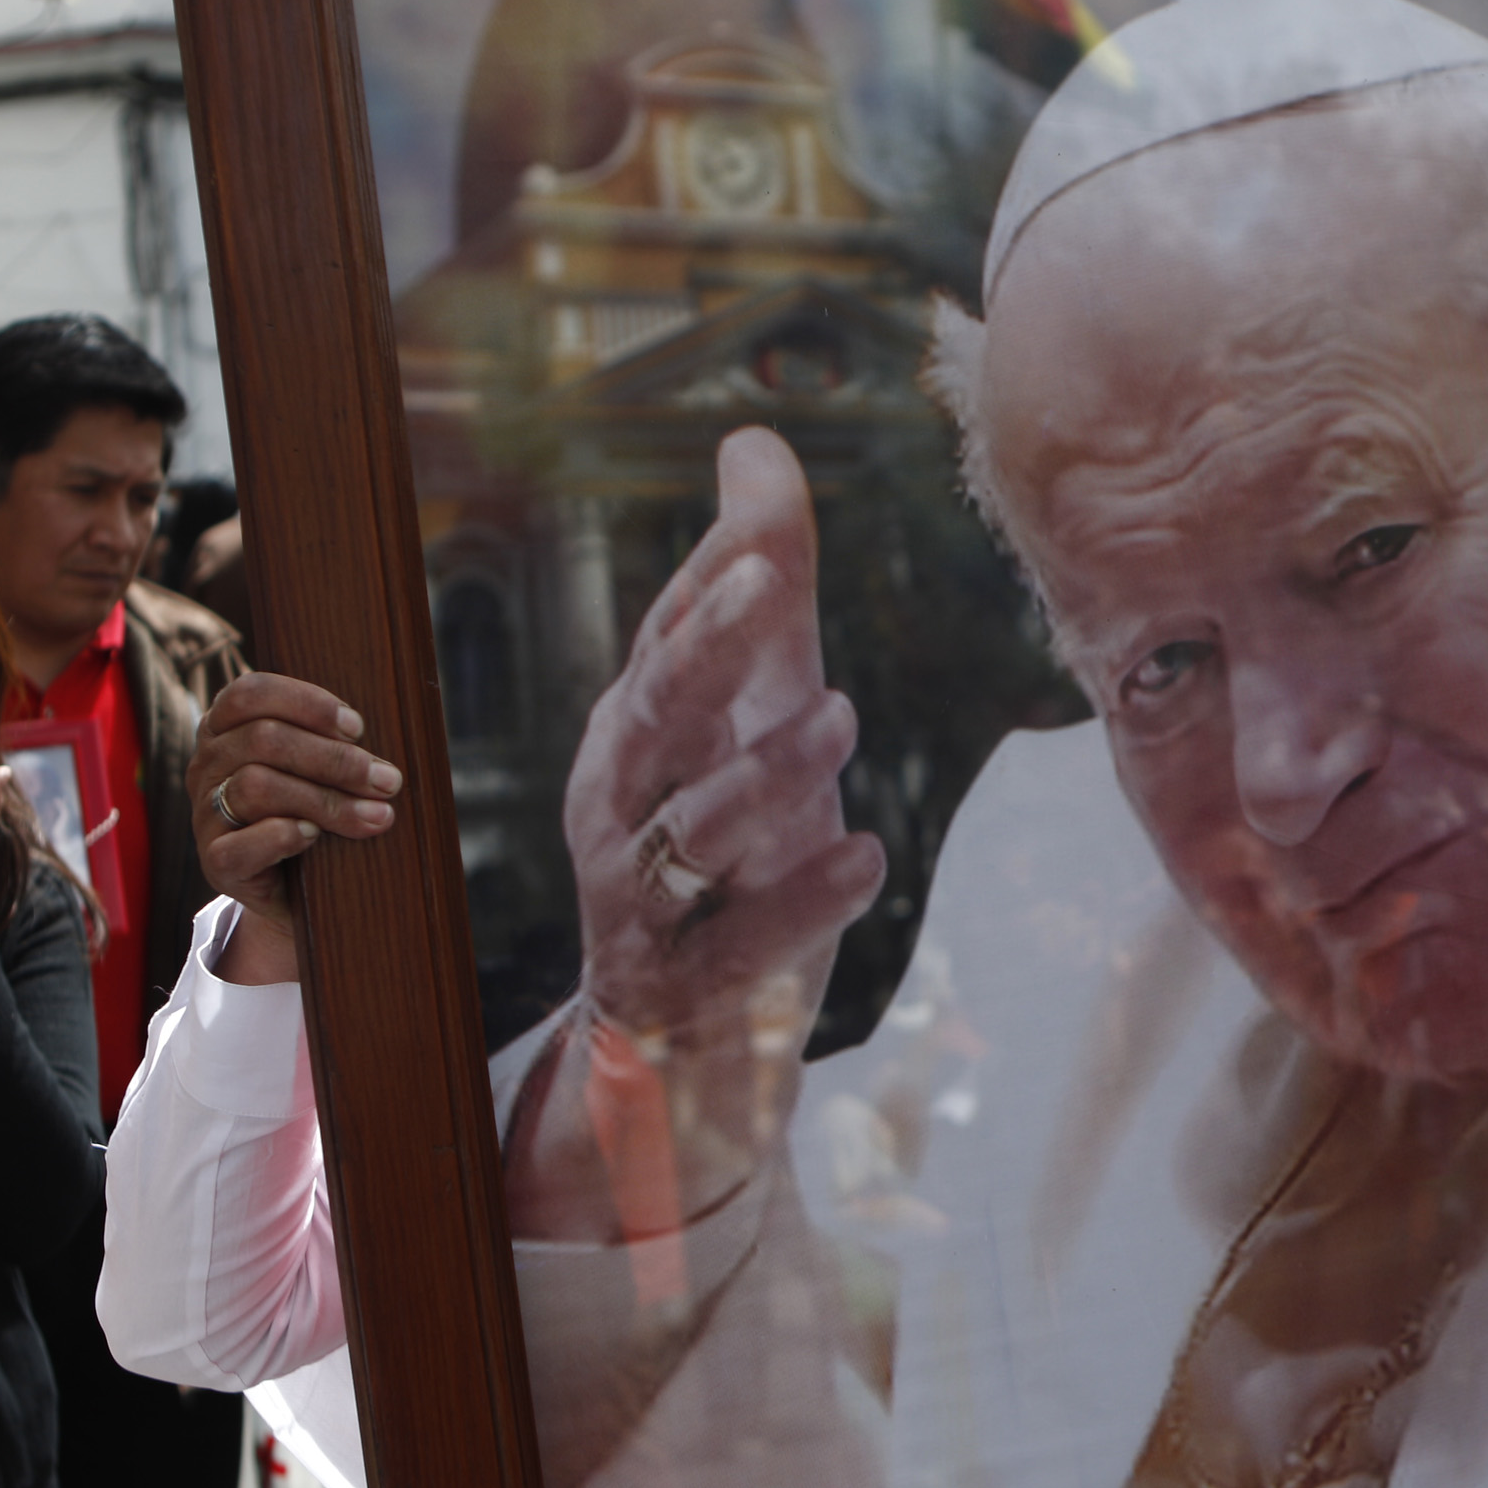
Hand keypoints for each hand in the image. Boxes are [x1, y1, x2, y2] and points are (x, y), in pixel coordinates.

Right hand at [191, 674, 404, 986]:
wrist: (298, 890)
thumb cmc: (316, 811)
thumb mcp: (319, 767)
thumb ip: (332, 740)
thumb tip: (380, 731)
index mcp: (225, 727)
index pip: (251, 693)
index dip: (307, 704)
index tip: (358, 728)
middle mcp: (206, 764)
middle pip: (263, 739)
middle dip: (335, 759)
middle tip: (386, 781)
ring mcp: (205, 814)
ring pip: (256, 786)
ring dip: (326, 801)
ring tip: (376, 816)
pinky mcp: (215, 862)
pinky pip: (240, 845)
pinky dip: (282, 837)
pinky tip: (315, 837)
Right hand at [564, 428, 882, 1050]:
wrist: (666, 1045)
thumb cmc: (711, 851)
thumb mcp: (738, 717)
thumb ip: (758, 595)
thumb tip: (755, 442)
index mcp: (633, 735)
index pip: (664, 646)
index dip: (709, 589)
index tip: (764, 535)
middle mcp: (621, 806)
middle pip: (653, 717)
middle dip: (703, 649)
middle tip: (767, 585)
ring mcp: (645, 901)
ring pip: (691, 830)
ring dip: (765, 772)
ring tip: (840, 716)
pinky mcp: (690, 987)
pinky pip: (738, 944)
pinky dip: (799, 903)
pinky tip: (867, 858)